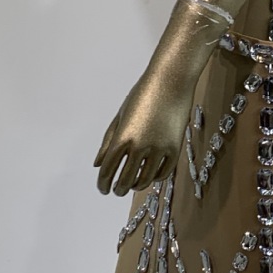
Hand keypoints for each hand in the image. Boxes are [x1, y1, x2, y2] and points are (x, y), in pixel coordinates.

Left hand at [94, 1, 224, 196]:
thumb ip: (107, 142)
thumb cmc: (142, 95)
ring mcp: (159, 149)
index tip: (103, 188)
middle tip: (116, 190)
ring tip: (131, 185)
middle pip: (125, 180)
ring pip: (145, 180)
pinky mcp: (175, 148)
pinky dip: (154, 178)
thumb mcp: (120, 117)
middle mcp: (139, 146)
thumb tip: (97, 164)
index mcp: (122, 137)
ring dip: (135, 186)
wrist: (170, 82)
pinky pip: (163, 173)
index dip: (103, 184)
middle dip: (118, 189)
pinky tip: (148, 176)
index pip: (107, 170)